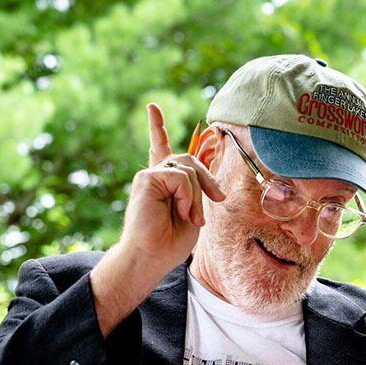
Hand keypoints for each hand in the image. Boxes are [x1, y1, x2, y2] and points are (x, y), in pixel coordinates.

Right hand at [89, 103, 224, 337]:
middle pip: (190, 161)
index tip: (152, 107)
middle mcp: (155, 176)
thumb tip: (200, 172)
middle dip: (208, 181)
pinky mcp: (146, 178)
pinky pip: (181, 177)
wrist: (152, 257)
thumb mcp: (192, 211)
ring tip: (191, 218)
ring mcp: (150, 176)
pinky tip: (181, 212)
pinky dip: (188, 197)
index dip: (156, 128)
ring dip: (198, 197)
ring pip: (189, 170)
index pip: (161, 148)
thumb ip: (195, 188)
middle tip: (218, 200)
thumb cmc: (171, 242)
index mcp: (164, 183)